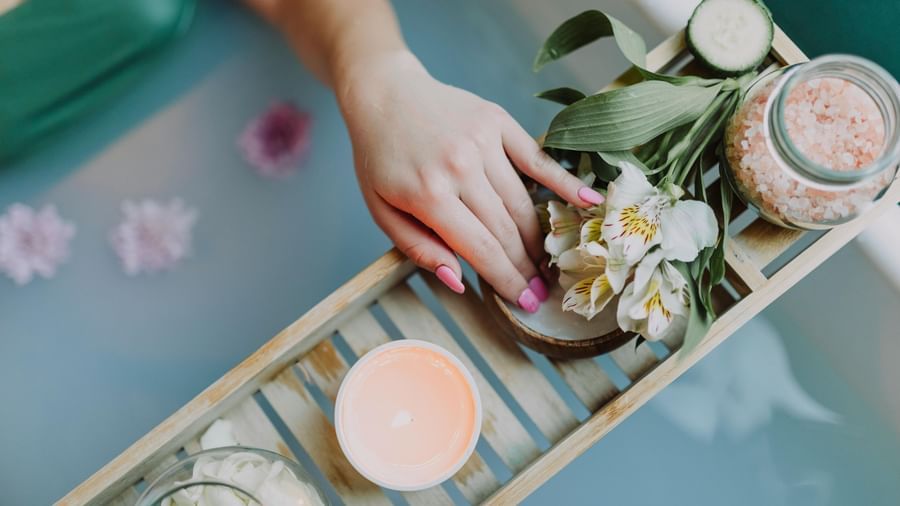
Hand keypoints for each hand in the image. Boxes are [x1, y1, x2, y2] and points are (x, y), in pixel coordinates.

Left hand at [337, 51, 603, 311]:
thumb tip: (459, 281)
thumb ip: (418, 248)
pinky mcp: (497, 121)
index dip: (507, 281)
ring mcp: (482, 142)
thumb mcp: (381, 211)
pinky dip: (564, 182)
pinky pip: (537, 158)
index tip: (525, 303)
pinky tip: (588, 202)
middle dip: (526, 268)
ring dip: (538, 239)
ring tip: (547, 263)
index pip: (481, 249)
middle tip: (541, 292)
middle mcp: (460, 167)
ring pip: (522, 202)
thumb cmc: (380, 158)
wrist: (383, 94)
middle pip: (506, 230)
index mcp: (428, 195)